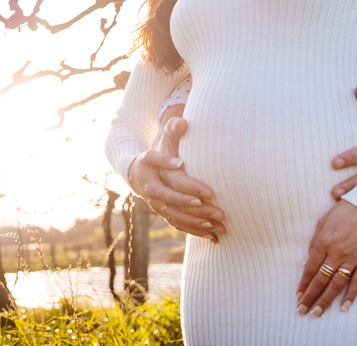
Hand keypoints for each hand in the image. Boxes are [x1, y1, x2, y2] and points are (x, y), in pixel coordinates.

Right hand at [127, 115, 225, 240]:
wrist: (136, 171)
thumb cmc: (155, 153)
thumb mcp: (160, 139)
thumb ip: (172, 130)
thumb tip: (183, 122)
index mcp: (152, 175)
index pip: (172, 184)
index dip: (189, 189)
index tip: (208, 193)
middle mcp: (153, 194)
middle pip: (176, 205)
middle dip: (199, 211)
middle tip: (220, 213)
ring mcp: (157, 206)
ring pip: (177, 218)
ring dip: (198, 224)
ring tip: (218, 227)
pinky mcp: (164, 213)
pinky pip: (179, 225)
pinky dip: (195, 231)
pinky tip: (212, 235)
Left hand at [296, 200, 356, 315]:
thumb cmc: (346, 210)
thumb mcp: (323, 221)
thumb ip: (314, 242)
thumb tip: (304, 262)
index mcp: (324, 242)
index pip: (310, 268)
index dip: (303, 284)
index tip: (297, 295)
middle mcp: (337, 253)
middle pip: (320, 280)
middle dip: (310, 297)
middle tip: (301, 310)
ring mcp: (352, 259)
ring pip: (336, 284)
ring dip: (325, 300)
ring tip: (316, 313)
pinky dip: (351, 296)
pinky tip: (344, 308)